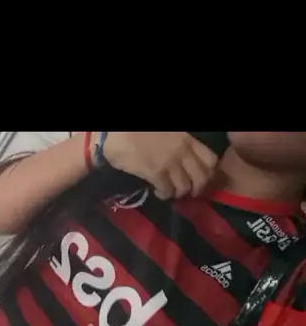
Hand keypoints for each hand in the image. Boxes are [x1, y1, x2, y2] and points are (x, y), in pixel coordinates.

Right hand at [103, 132, 219, 199]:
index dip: (209, 172)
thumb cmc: (137, 130)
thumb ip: (178, 141)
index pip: (210, 159)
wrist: (115, 134)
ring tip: (171, 192)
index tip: (202, 177)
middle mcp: (182, 152)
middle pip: (201, 178)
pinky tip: (158, 192)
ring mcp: (170, 164)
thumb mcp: (165, 132)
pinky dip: (164, 195)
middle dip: (197, 188)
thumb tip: (183, 156)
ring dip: (179, 193)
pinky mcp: (156, 174)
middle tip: (190, 192)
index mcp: (186, 139)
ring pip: (185, 187)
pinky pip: (167, 191)